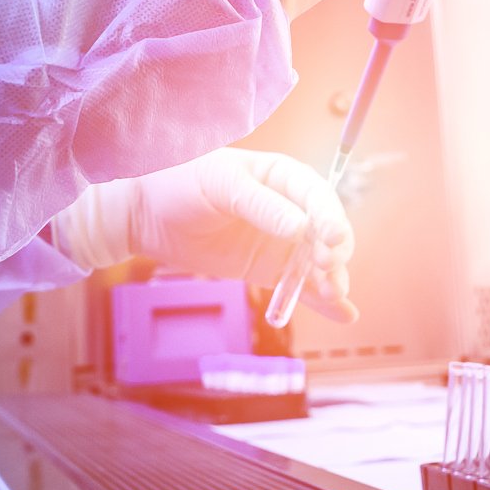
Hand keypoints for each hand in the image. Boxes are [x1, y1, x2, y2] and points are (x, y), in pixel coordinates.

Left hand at [50, 149, 358, 322]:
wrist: (145, 214)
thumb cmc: (181, 183)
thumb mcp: (219, 184)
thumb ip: (260, 205)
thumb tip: (300, 227)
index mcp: (280, 175)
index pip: (316, 194)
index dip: (329, 215)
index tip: (331, 239)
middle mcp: (288, 208)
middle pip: (325, 230)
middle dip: (334, 250)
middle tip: (328, 268)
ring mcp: (280, 241)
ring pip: (318, 261)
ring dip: (332, 277)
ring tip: (334, 294)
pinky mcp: (267, 269)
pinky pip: (300, 285)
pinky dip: (322, 301)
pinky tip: (344, 313)